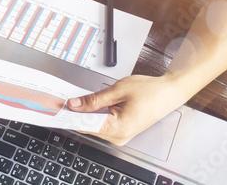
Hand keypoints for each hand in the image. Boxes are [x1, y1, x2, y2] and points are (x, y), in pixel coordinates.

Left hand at [67, 74, 184, 145]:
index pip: (85, 125)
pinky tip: (90, 106)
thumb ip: (94, 100)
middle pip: (88, 126)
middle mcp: (119, 137)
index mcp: (118, 128)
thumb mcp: (117, 90)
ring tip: (77, 100)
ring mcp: (121, 136)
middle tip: (64, 99)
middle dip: (76, 113)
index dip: (69, 115)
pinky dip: (95, 116)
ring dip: (86, 114)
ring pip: (94, 126)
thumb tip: (74, 105)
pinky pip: (103, 125)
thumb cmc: (149, 90)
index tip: (57, 107)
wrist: (169, 92)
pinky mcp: (123, 131)